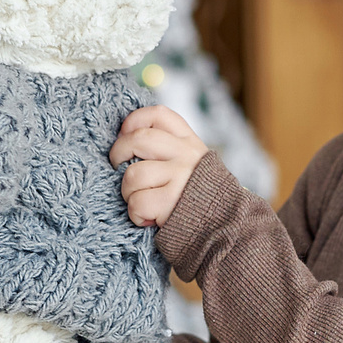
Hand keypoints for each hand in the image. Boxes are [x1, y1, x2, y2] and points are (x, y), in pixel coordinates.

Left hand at [111, 104, 209, 227]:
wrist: (225, 227)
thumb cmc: (197, 195)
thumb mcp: (192, 163)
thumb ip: (168, 148)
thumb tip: (126, 139)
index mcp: (189, 141)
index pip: (158, 115)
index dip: (134, 121)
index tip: (124, 135)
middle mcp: (186, 155)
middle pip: (138, 139)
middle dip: (118, 153)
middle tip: (117, 167)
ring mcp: (181, 177)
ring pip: (133, 174)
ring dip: (127, 192)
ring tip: (138, 200)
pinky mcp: (172, 202)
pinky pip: (137, 202)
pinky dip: (135, 213)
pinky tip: (146, 217)